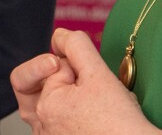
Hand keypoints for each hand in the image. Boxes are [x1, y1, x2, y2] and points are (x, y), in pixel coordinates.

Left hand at [10, 29, 160, 134]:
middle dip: (68, 80)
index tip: (94, 82)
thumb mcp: (98, 72)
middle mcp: (41, 126)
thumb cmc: (120, 123)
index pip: (52, 68)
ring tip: (92, 104)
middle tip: (88, 90)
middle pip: (45, 85)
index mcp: (44, 106)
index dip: (76, 67)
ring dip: (71, 95)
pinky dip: (74, 113)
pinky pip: (59, 120)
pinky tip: (93, 118)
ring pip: (53, 102)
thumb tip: (58, 36)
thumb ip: (74, 45)